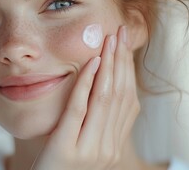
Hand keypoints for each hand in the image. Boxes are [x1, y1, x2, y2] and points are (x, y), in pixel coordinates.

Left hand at [31, 26, 139, 169]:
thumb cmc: (60, 163)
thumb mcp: (83, 140)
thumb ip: (95, 119)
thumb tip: (99, 84)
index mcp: (115, 144)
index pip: (128, 99)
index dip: (127, 69)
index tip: (124, 44)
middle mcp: (109, 147)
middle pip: (121, 94)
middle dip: (121, 60)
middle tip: (120, 33)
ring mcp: (91, 150)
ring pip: (105, 98)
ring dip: (108, 65)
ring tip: (109, 40)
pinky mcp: (68, 148)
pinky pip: (80, 108)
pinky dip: (87, 83)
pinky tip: (91, 63)